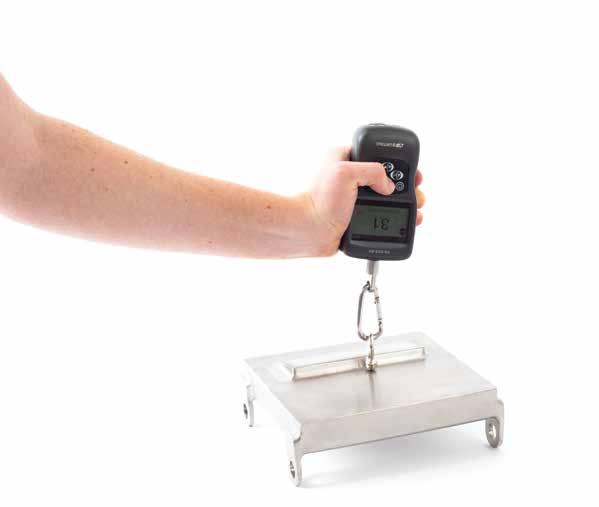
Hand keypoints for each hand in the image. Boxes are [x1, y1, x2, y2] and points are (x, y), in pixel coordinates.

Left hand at [302, 147, 424, 256]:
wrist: (309, 232)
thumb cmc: (319, 201)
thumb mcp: (346, 172)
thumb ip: (373, 171)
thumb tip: (389, 186)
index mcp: (347, 159)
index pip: (380, 154)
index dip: (399, 162)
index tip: (412, 172)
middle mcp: (353, 178)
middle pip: (389, 178)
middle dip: (407, 185)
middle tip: (417, 193)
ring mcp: (356, 199)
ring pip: (389, 198)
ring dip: (406, 203)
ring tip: (416, 209)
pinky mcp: (358, 217)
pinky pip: (383, 215)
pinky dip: (396, 218)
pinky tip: (407, 221)